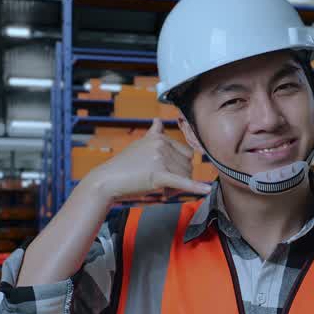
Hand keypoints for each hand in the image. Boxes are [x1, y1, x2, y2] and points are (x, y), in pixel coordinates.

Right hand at [83, 119, 212, 202]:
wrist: (106, 181)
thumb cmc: (124, 166)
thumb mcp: (140, 145)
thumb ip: (153, 134)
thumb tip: (157, 121)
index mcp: (160, 138)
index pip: (187, 154)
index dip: (180, 167)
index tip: (167, 174)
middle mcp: (161, 145)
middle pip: (188, 166)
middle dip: (179, 178)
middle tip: (162, 185)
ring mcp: (160, 159)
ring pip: (185, 177)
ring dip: (176, 187)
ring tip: (158, 189)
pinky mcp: (158, 175)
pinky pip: (182, 183)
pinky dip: (195, 188)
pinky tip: (206, 191)